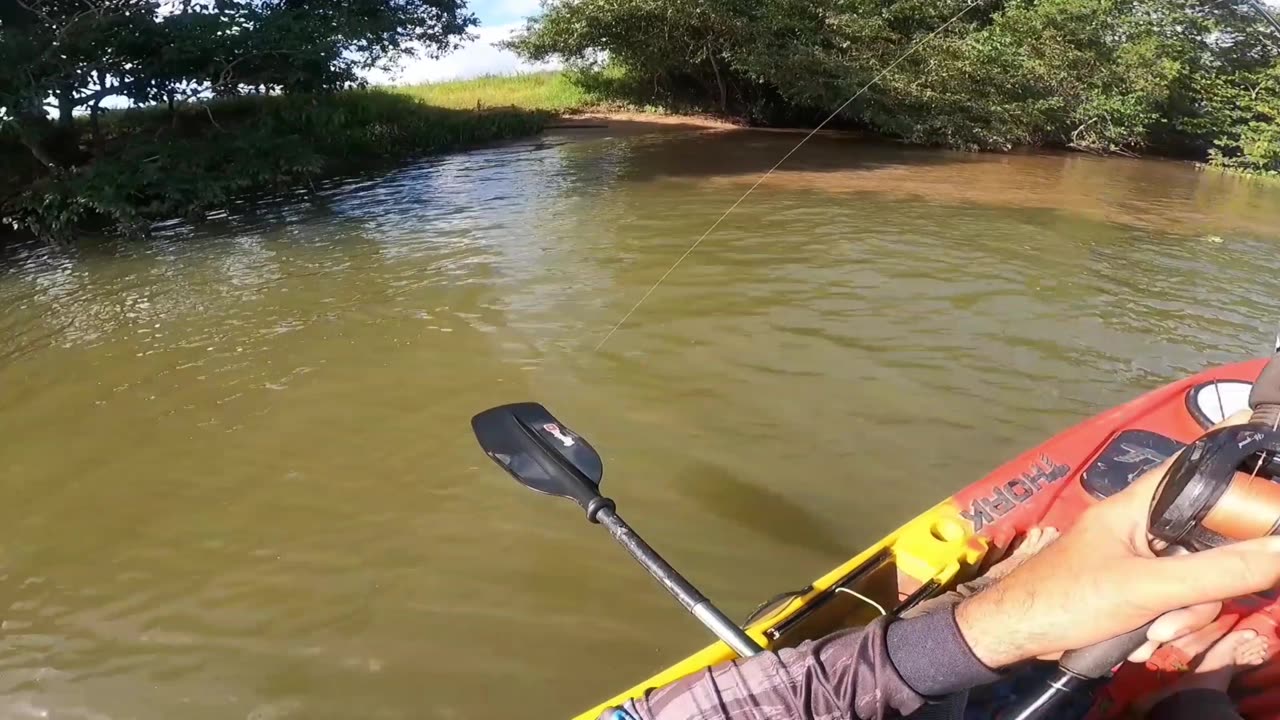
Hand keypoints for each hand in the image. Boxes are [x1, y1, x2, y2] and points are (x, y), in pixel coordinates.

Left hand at [955, 411, 1279, 668]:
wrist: (1016, 636)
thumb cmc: (1065, 599)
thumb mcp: (1146, 589)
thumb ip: (1215, 572)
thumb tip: (1279, 549)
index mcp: (1137, 506)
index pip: (1193, 466)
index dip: (1229, 454)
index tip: (1262, 428)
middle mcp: (1141, 526)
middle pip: (1209, 541)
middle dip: (1203, 589)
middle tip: (1174, 615)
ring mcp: (1139, 559)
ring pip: (1196, 580)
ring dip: (1179, 617)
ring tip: (1147, 633)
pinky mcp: (1135, 589)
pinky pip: (1175, 602)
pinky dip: (1165, 624)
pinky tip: (1138, 639)